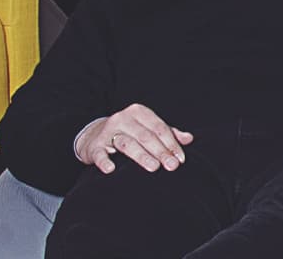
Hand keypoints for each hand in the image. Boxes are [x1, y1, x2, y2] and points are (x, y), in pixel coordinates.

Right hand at [72, 102, 193, 173]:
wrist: (93, 136)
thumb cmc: (128, 132)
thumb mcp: (147, 127)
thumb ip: (168, 132)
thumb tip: (189, 139)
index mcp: (139, 112)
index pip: (159, 128)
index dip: (171, 144)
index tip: (180, 159)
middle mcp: (123, 119)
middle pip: (146, 136)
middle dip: (161, 152)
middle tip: (172, 166)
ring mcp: (108, 132)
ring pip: (127, 144)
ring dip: (141, 156)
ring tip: (154, 167)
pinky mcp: (94, 146)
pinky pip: (100, 154)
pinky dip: (105, 161)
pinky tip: (111, 169)